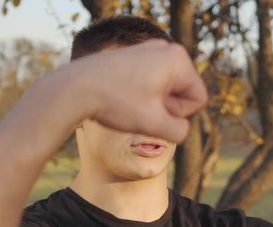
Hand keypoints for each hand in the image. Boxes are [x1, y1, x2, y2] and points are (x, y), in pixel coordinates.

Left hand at [69, 40, 207, 142]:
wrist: (75, 87)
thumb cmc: (116, 103)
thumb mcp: (153, 124)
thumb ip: (179, 131)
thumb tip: (181, 126)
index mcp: (178, 59)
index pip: (197, 100)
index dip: (177, 115)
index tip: (151, 111)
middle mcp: (166, 49)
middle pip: (182, 93)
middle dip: (165, 107)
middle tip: (138, 107)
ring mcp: (149, 50)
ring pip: (166, 90)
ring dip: (153, 104)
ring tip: (129, 102)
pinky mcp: (135, 56)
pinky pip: (151, 84)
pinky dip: (141, 95)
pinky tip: (121, 96)